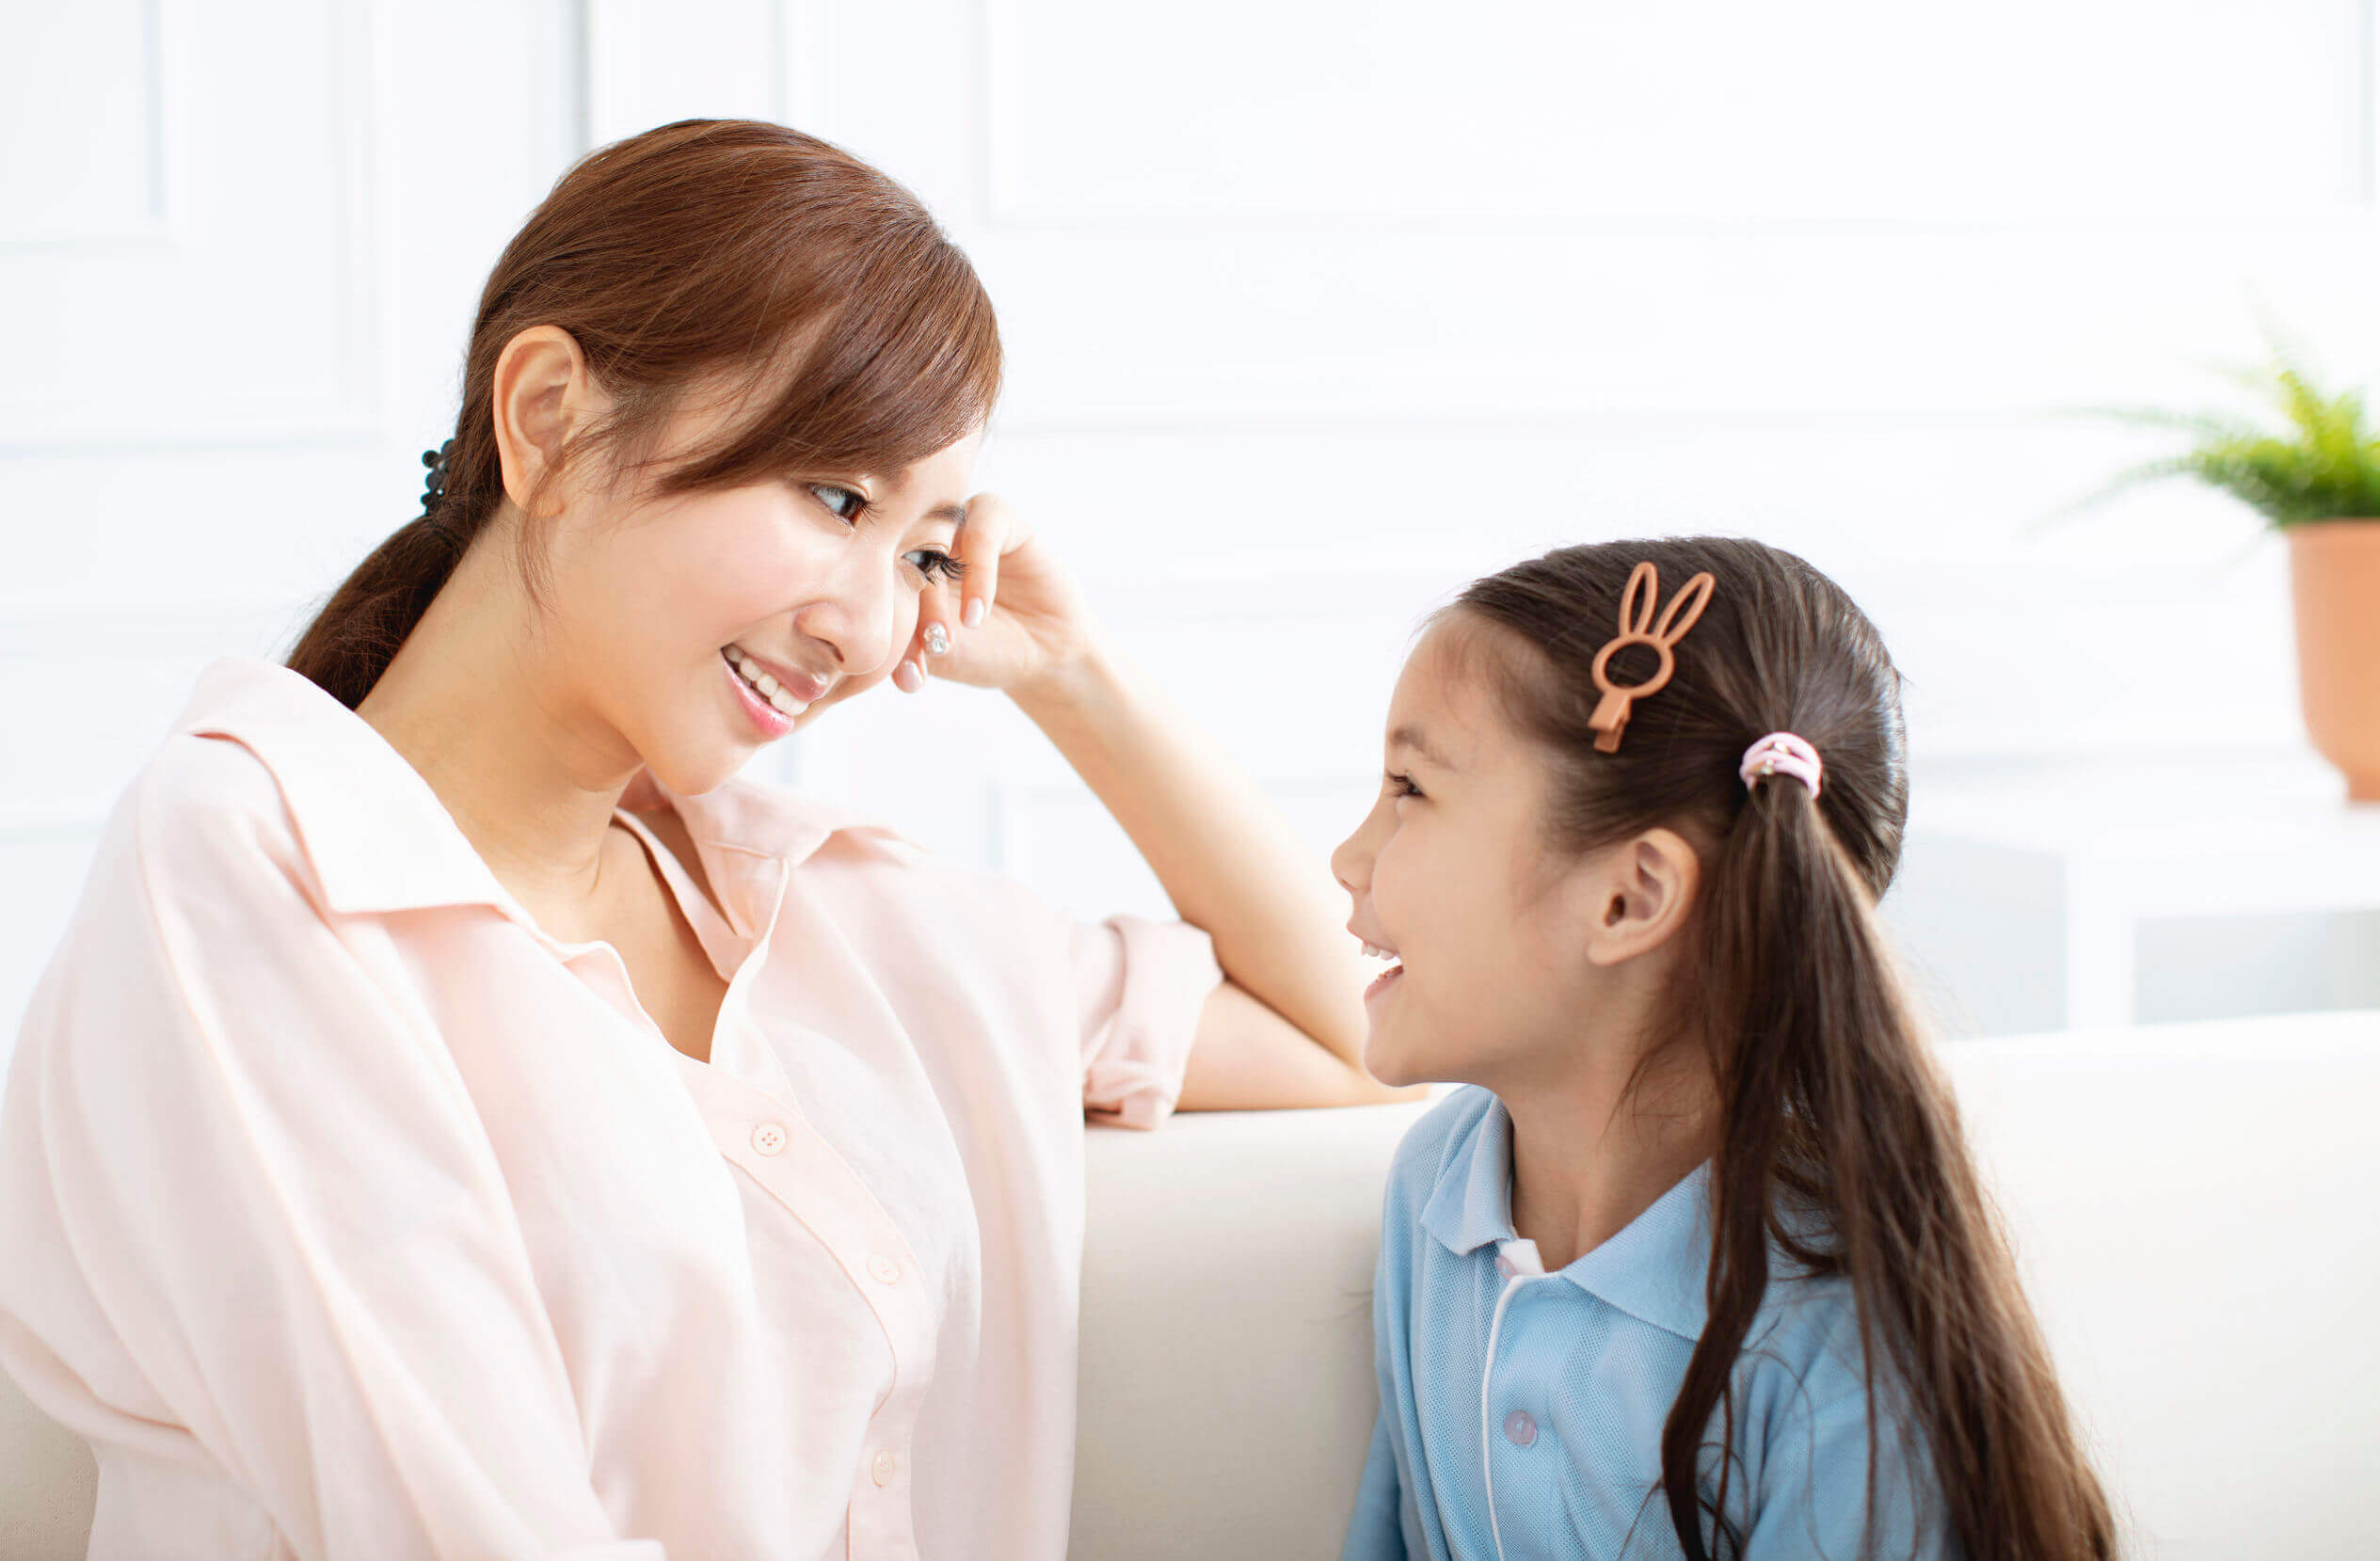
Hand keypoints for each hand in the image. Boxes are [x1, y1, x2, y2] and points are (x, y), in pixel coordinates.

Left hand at [888, 492, 1101, 703]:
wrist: (1043, 656)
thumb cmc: (983, 651)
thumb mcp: (936, 654)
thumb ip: (902, 643)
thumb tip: (861, 650)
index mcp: (898, 564)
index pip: (873, 578)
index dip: (884, 626)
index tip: (908, 674)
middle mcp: (925, 537)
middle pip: (895, 556)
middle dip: (907, 611)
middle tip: (928, 650)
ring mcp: (960, 524)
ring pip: (931, 542)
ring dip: (932, 595)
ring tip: (944, 638)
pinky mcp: (1000, 516)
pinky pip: (981, 530)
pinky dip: (976, 574)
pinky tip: (977, 615)